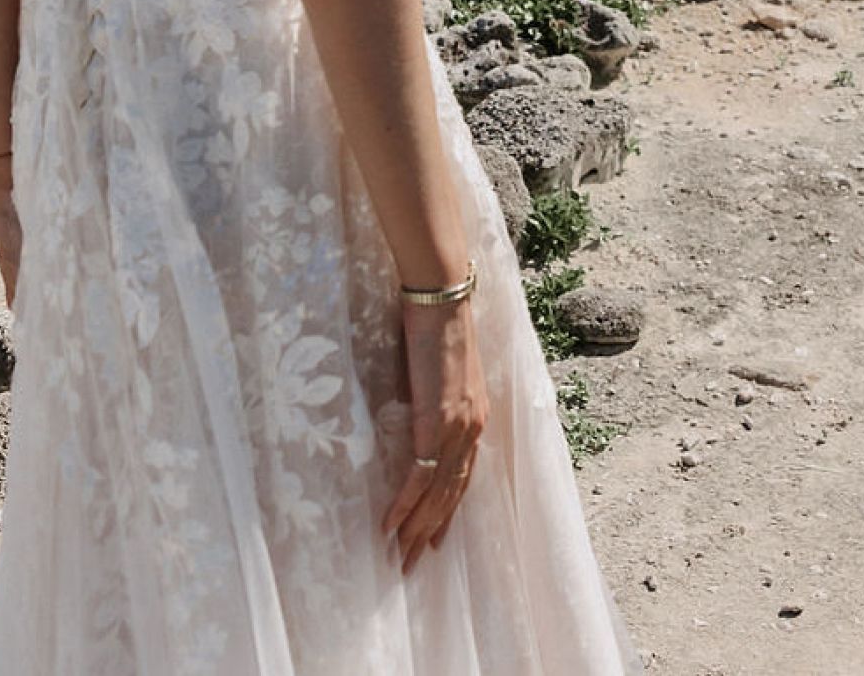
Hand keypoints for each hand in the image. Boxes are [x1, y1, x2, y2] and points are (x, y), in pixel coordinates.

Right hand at [384, 300, 488, 571]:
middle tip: (411, 566)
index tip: (435, 541)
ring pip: (437, 495)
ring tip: (399, 558)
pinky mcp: (436, 422)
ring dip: (416, 529)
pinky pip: (419, 477)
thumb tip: (414, 420)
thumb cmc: (435, 326)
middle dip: (430, 533)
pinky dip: (404, 505)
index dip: (448, 512)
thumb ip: (433, 402)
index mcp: (475, 417)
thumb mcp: (438, 373)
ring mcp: (457, 427)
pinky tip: (388, 526)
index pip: (463, 478)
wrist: (440, 297)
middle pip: (452, 495)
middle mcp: (472, 428)